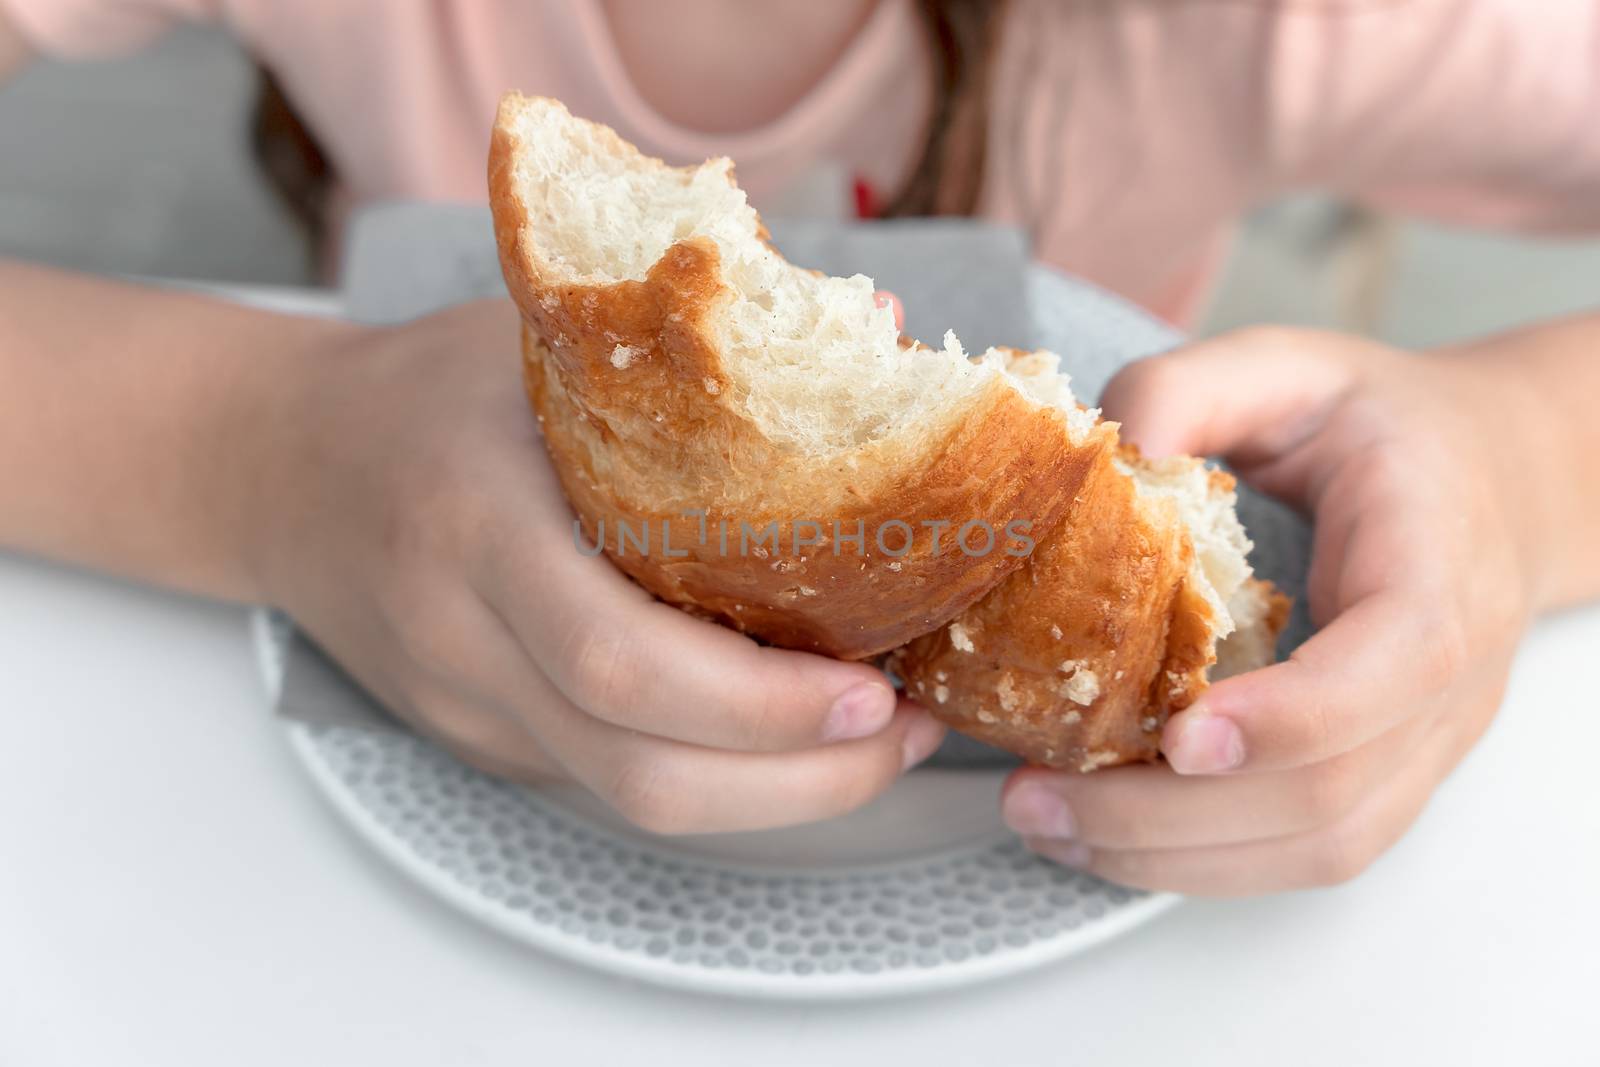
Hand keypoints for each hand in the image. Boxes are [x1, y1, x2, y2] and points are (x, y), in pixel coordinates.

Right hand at [253, 300, 943, 833]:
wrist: (277, 468)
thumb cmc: (423, 389)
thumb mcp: (538, 334)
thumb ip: (696, 341)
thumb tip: (880, 325)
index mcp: (477, 521)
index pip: (619, 658)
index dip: (760, 704)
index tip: (875, 687)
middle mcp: (465, 636)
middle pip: (638, 770)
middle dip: (800, 781)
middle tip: (901, 730)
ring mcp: (466, 706)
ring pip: (629, 804)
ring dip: (775, 796)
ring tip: (872, 742)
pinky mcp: (481, 741)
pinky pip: (610, 781)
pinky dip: (715, 773)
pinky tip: (784, 730)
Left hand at [1000, 326, 1552, 893]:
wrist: (1490, 476)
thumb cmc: (1383, 423)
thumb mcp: (1285, 368)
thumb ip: (1186, 390)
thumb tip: (1097, 461)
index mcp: (1437, 566)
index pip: (1393, 665)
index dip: (1290, 718)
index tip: (1180, 736)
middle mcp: (1449, 679)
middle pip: (1332, 791)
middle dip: (1174, 816)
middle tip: (1041, 797)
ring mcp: (1424, 744)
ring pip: (1317, 846)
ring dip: (1171, 857)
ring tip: (1045, 823)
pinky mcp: (1384, 777)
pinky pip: (1303, 852)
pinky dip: (1197, 861)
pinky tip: (1102, 833)